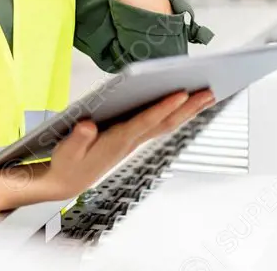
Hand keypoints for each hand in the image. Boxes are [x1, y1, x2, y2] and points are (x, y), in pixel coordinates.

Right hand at [35, 89, 215, 201]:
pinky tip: (185, 107)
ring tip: (207, 96)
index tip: (181, 93)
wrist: (66, 183)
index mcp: (117, 141)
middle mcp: (130, 142)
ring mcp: (133, 142)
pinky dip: (175, 115)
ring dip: (188, 111)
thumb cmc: (67, 164)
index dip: (163, 107)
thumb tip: (87, 125)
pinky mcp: (132, 140)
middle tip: (210, 92)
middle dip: (188, 108)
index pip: (145, 121)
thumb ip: (78, 138)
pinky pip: (159, 126)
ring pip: (166, 125)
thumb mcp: (67, 151)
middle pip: (165, 123)